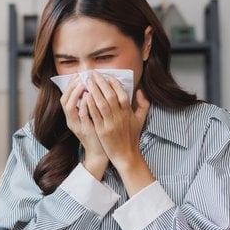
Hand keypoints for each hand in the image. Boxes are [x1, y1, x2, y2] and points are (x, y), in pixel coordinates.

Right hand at [61, 76, 108, 179]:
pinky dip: (84, 105)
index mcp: (72, 117)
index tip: (77, 75)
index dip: (70, 86)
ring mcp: (77, 126)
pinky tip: (89, 96)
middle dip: (71, 87)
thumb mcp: (90, 118)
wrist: (100, 152)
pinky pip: (82, 115)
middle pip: (64, 100)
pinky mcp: (85, 130)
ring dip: (75, 94)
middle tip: (80, 77)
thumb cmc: (98, 133)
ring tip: (83, 84)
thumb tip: (91, 89)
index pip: (65, 98)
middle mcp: (71, 121)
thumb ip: (88, 106)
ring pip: (69, 107)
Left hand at [82, 74, 154, 194]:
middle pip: (110, 96)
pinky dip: (90, 105)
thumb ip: (143, 104)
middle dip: (101, 83)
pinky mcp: (102, 131)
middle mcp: (120, 117)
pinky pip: (95, 115)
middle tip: (93, 74)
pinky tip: (86, 96)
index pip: (122, 94)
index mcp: (128, 113)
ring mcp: (110, 123)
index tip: (108, 76)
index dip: (115, 84)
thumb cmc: (132, 137)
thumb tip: (140, 90)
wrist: (126, 155)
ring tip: (88, 81)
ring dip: (94, 91)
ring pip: (102, 103)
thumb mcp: (141, 119)